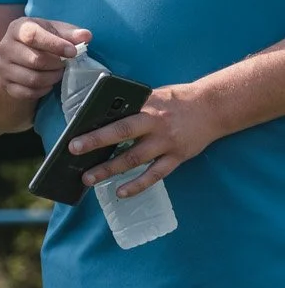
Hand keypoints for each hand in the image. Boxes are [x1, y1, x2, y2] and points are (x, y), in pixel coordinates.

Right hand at [0, 17, 90, 102]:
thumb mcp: (52, 30)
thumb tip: (86, 36)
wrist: (13, 54)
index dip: (55, 45)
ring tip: (58, 73)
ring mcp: (2, 68)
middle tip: (65, 63)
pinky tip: (48, 83)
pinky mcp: (5, 84)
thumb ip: (69, 33)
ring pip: (33, 79)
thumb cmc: (38, 39)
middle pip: (35, 60)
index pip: (33, 36)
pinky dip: (43, 90)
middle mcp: (5, 47)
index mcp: (17, 29)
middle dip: (56, 64)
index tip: (73, 51)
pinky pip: (27, 93)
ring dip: (52, 78)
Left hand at [70, 81, 220, 197]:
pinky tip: (121, 192)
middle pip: (121, 133)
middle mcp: (156, 122)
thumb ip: (134, 107)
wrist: (214, 106)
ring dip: (109, 169)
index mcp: (147, 104)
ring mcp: (167, 142)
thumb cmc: (178, 100)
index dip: (97, 121)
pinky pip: (154, 175)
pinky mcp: (177, 157)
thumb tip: (103, 119)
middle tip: (73, 150)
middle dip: (96, 142)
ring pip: (134, 158)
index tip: (76, 129)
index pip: (117, 112)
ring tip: (88, 178)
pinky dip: (137, 185)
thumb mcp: (154, 96)